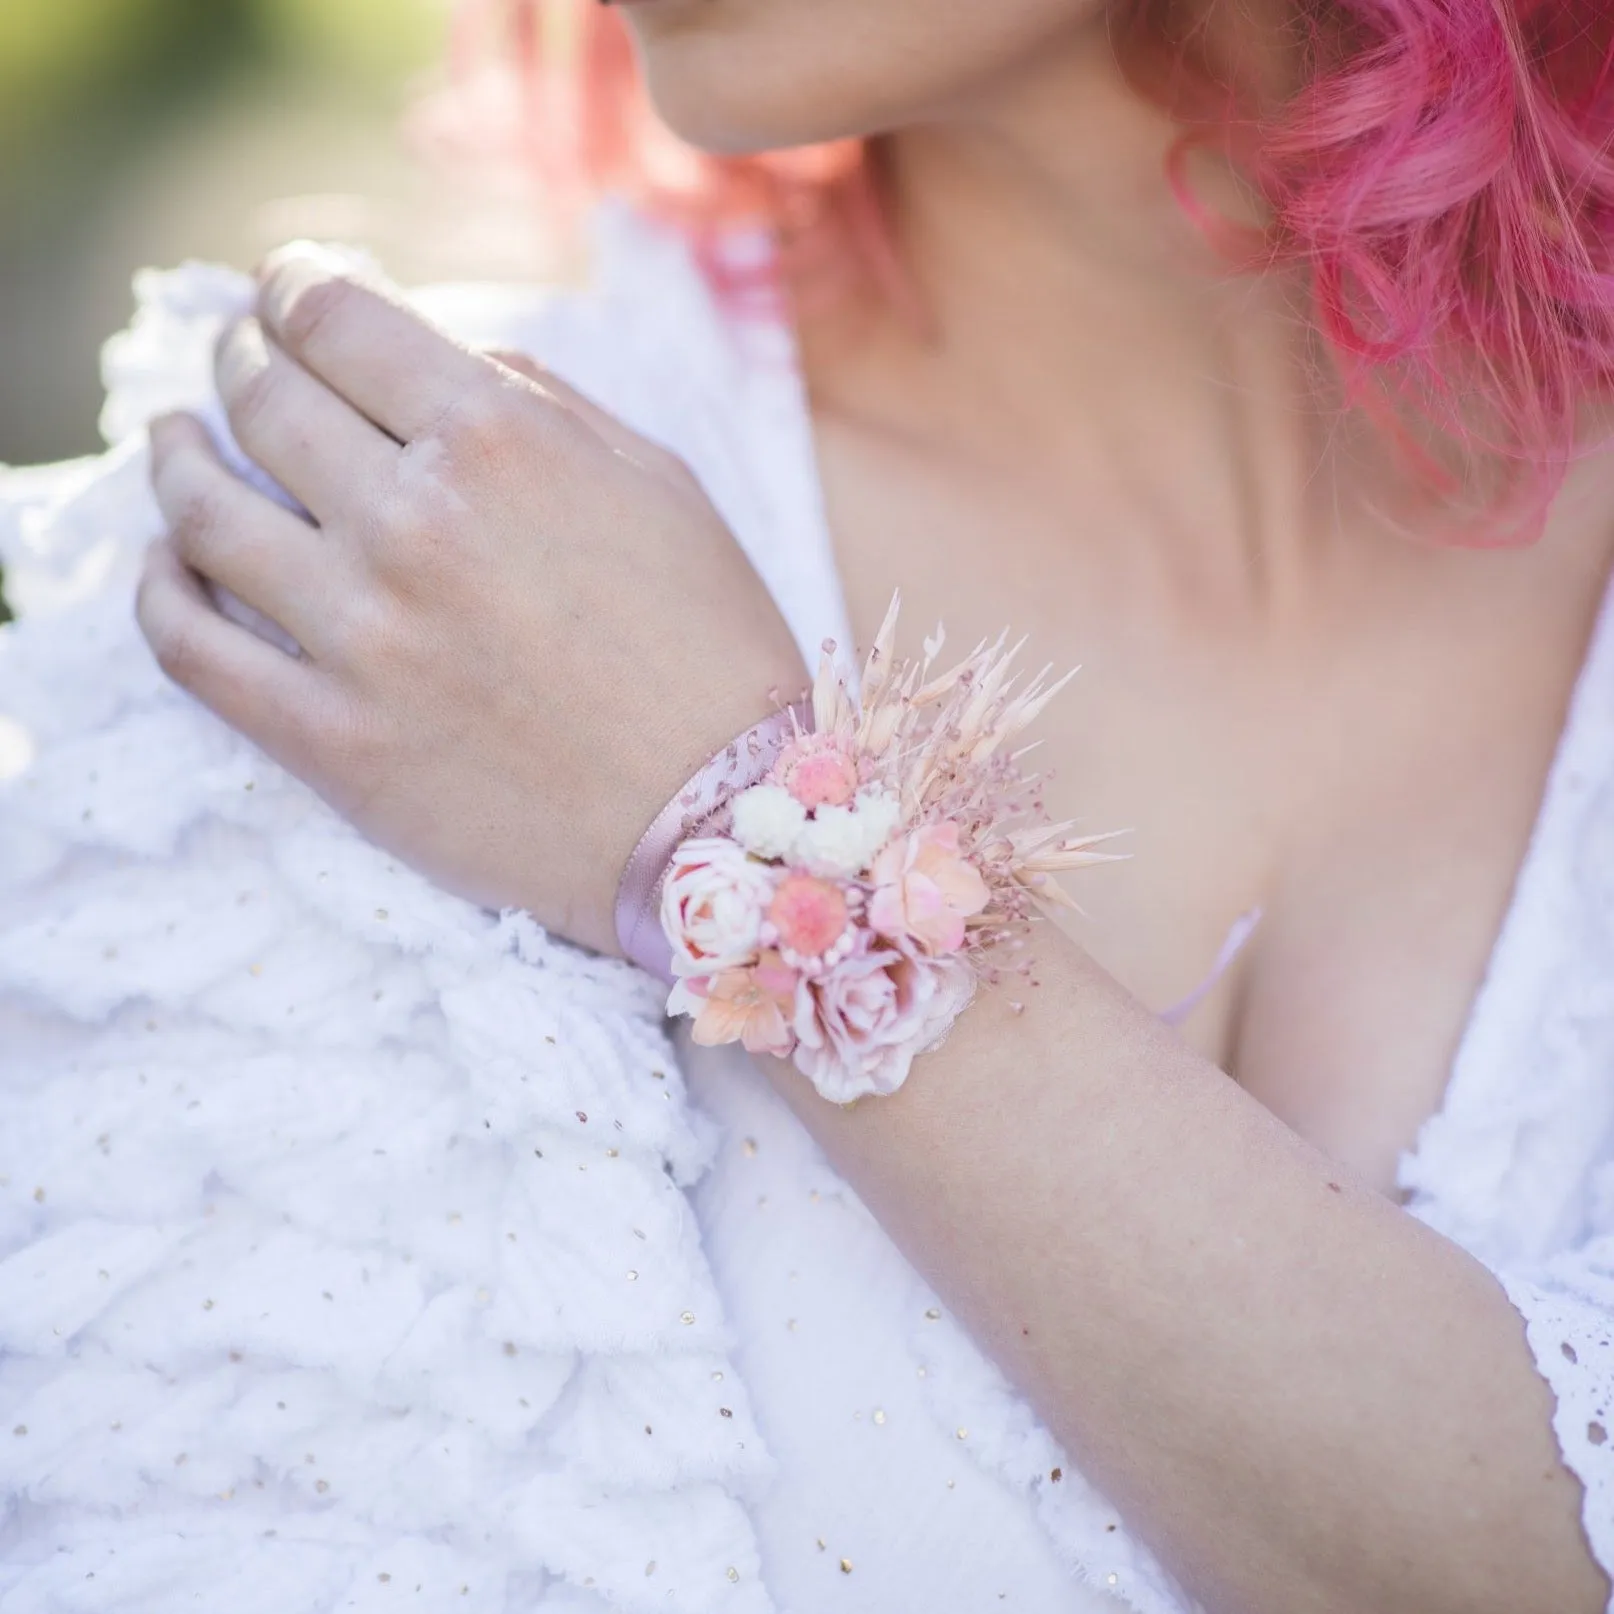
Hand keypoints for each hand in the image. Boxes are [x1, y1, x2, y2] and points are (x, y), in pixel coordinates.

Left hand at [137, 242, 806, 955]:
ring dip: (175, 460)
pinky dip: (160, 589)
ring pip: (202, 513)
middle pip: (262, 400)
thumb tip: (444, 364)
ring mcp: (361, 637)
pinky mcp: (331, 741)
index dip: (290, 287)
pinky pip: (191, 645)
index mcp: (501, 443)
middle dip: (238, 360)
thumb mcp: (662, 485)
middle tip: (238, 361)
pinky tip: (171, 565)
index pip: (334, 319)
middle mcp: (414, 524)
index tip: (281, 292)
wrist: (722, 826)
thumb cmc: (711, 649)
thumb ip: (544, 403)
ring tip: (176, 445)